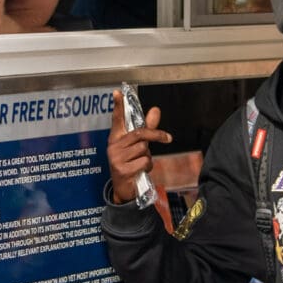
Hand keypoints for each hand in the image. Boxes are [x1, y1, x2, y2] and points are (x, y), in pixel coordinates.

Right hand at [106, 89, 171, 203]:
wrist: (124, 190)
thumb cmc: (131, 163)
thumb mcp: (139, 146)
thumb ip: (148, 128)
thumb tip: (156, 110)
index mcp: (116, 138)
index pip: (117, 119)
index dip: (118, 106)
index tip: (118, 92)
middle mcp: (114, 146)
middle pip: (140, 133)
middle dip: (157, 135)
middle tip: (168, 138)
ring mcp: (116, 158)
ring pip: (144, 149)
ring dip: (148, 157)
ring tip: (141, 163)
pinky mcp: (122, 170)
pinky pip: (144, 162)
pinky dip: (147, 167)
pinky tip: (140, 171)